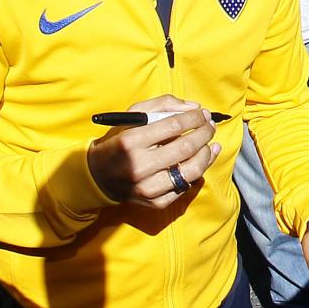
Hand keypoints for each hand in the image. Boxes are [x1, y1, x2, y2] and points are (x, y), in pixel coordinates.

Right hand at [86, 98, 217, 208]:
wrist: (98, 176)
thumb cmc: (120, 141)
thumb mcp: (133, 116)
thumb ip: (163, 105)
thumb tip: (194, 108)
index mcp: (130, 142)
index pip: (174, 125)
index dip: (194, 118)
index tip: (203, 114)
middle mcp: (139, 166)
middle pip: (186, 147)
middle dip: (205, 133)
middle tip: (210, 126)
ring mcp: (147, 187)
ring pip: (192, 170)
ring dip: (207, 154)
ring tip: (209, 143)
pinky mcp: (155, 202)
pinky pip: (186, 186)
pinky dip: (200, 171)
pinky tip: (203, 159)